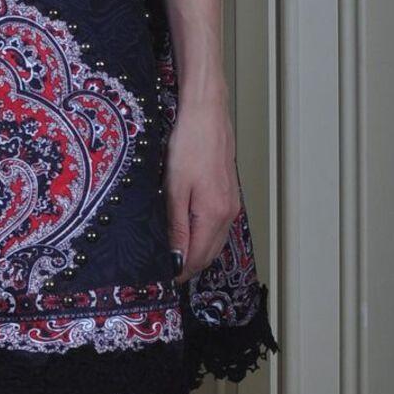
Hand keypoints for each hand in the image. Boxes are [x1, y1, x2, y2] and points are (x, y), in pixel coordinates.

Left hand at [162, 97, 240, 280]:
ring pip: (215, 242)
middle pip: (209, 255)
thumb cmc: (190, 144)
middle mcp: (228, 214)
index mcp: (214, 214)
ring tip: (172, 255)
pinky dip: (204, 237)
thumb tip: (175, 257)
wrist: (206, 115)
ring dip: (196, 253)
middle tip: (163, 271)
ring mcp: (231, 205)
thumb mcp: (174, 188)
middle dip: (188, 266)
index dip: (179, 272)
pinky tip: (188, 233)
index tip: (161, 278)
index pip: (197, 258)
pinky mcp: (230, 196)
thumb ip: (176, 226)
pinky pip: (218, 228)